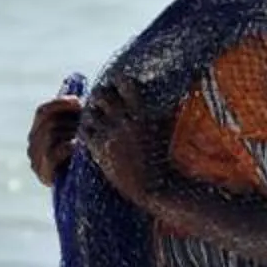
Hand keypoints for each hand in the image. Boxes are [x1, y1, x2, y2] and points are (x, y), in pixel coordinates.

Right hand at [27, 91, 84, 186]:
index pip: (43, 111)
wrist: (95, 191)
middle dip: (70, 121)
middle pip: (48, 123)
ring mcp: (36, 161)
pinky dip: (67, 147)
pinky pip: (51, 154)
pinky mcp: (43, 174)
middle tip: (89, 124)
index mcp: (39, 132)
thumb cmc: (90, 156)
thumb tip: (79, 94)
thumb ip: (76, 115)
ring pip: (49, 136)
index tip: (78, 101)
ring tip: (87, 137)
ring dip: (71, 133)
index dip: (59, 104)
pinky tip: (80, 147)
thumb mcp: (82, 132)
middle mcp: (33, 146)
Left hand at [76, 82, 164, 204]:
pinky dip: (86, 129)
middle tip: (102, 101)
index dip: (117, 81)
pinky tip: (93, 133)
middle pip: (102, 94)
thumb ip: (168, 107)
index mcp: (142, 111)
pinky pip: (84, 131)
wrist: (154, 185)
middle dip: (101, 95)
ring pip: (90, 112)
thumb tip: (182, 91)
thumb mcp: (168, 127)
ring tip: (97, 117)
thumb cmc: (164, 155)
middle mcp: (125, 119)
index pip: (123, 82)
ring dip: (92, 112)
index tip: (116, 85)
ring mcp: (111, 134)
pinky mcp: (100, 150)